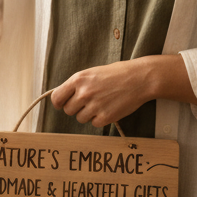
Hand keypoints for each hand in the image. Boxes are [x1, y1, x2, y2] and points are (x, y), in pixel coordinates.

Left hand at [50, 55, 196, 126]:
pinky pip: (94, 124)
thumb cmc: (117, 74)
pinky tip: (109, 108)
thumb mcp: (92, 73)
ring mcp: (94, 106)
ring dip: (88, 114)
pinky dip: (100, 119)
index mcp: (78, 79)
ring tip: (101, 103)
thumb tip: (64, 96)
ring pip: (80, 118)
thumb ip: (77, 84)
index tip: (63, 104)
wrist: (139, 78)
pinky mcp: (105, 117)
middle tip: (88, 102)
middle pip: (68, 110)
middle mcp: (84, 93)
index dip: (59, 103)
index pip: (56, 98)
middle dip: (76, 108)